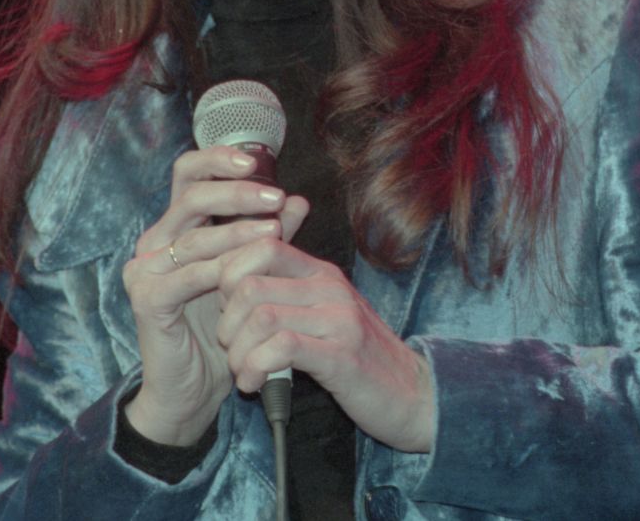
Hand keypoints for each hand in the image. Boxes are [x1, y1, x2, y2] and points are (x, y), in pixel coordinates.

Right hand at [121, 146, 309, 445]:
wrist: (193, 388)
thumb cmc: (223, 328)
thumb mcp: (252, 273)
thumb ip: (268, 236)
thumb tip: (297, 199)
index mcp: (177, 226)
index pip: (189, 173)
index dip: (218, 159)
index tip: (255, 159)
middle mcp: (156, 241)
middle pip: (191, 195)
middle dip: (236, 192)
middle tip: (273, 198)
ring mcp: (146, 269)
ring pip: (194, 236)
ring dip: (237, 231)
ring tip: (274, 232)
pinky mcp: (146, 299)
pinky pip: (188, 276)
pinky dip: (219, 269)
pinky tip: (246, 270)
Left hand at [215, 237, 436, 452]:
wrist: (414, 394)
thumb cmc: (360, 358)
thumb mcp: (325, 315)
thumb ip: (288, 295)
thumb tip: (235, 284)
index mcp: (322, 273)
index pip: (262, 245)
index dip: (228, 276)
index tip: (227, 313)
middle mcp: (330, 287)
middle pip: (249, 284)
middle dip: (225, 323)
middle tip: (230, 350)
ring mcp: (339, 319)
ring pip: (260, 316)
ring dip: (237, 351)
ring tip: (242, 372)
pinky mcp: (342, 356)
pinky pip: (282, 348)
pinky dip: (255, 367)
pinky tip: (254, 383)